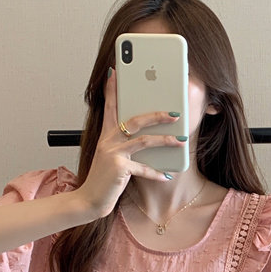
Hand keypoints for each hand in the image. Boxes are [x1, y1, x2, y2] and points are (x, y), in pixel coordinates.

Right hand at [74, 69, 186, 218]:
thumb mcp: (113, 157)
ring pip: (144, 140)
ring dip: (165, 140)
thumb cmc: (104, 179)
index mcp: (106, 134)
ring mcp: (113, 152)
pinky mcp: (119, 168)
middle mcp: (108, 139)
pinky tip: (167, 174)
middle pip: (135, 119)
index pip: (110, 106)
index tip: (115, 71)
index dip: (112, 88)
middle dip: (157, 114)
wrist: (89, 200)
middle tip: (176, 112)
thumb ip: (125, 145)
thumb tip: (148, 138)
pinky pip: (143, 168)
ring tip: (181, 140)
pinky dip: (156, 172)